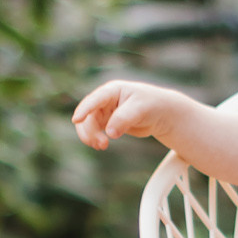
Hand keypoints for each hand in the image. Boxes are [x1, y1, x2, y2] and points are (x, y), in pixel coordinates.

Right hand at [71, 80, 190, 149]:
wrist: (160, 113)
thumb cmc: (152, 105)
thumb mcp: (140, 109)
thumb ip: (124, 119)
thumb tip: (110, 133)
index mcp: (112, 90)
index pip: (95, 99)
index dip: (85, 109)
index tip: (76, 120)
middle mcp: (104, 100)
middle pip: (88, 115)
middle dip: (90, 130)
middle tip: (102, 144)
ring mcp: (104, 111)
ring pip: (88, 124)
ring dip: (91, 136)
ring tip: (102, 146)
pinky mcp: (106, 122)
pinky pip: (93, 130)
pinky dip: (94, 139)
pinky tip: (101, 146)